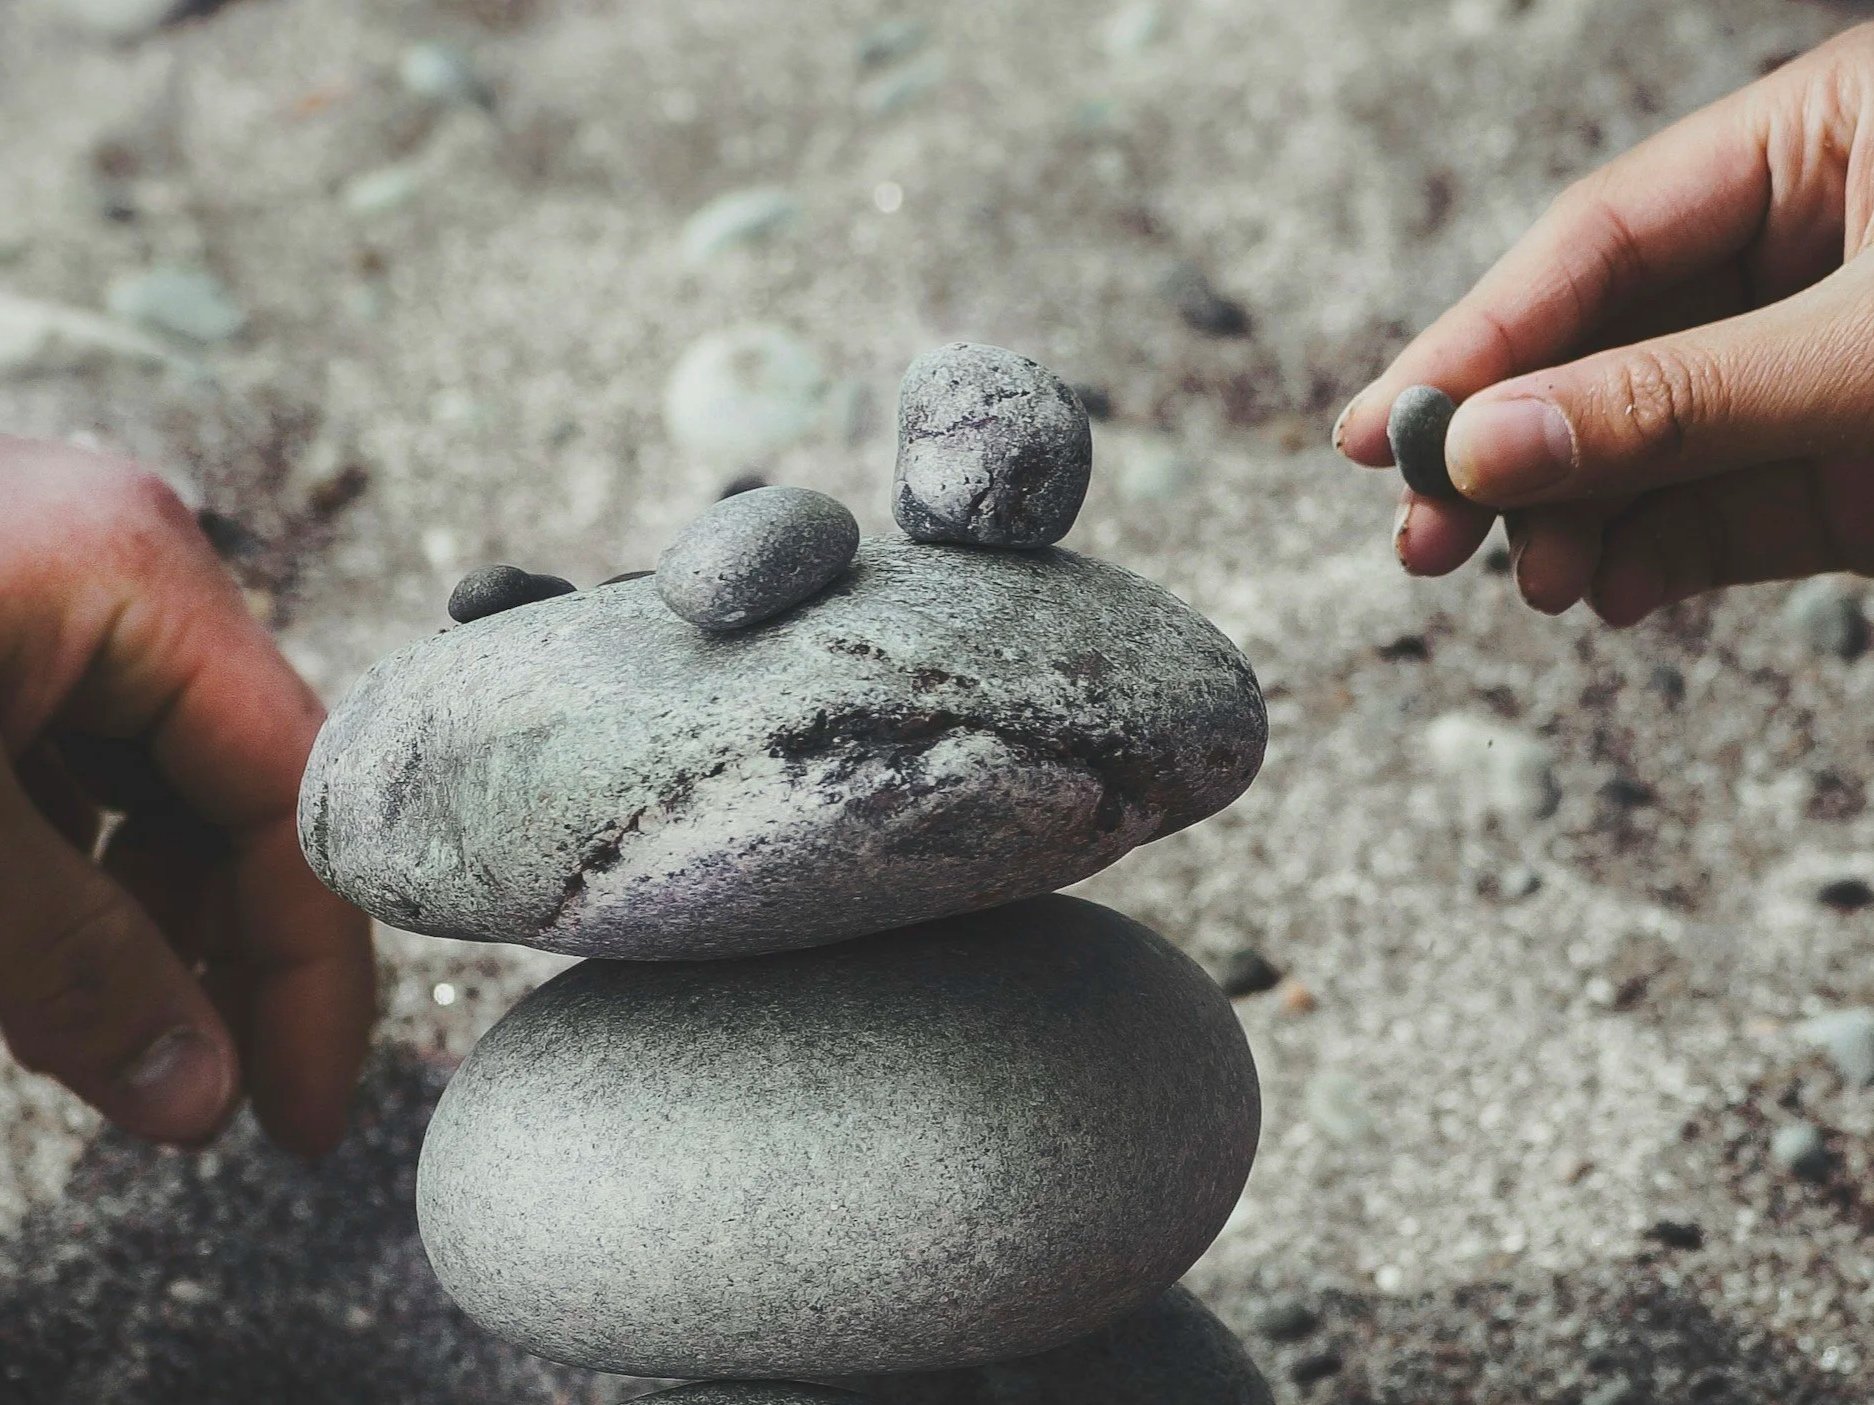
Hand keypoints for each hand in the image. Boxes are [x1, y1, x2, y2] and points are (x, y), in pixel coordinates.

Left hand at [0, 436, 372, 1154]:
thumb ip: (71, 966)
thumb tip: (194, 1099)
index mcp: (140, 573)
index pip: (296, 800)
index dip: (312, 973)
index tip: (297, 1115)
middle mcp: (123, 557)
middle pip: (235, 791)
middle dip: (216, 954)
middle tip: (193, 1097)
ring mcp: (53, 574)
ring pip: (150, 783)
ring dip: (133, 919)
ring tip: (87, 1029)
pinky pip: (72, 753)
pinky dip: (63, 862)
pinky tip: (30, 940)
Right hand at [1335, 24, 1873, 624]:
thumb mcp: (1868, 352)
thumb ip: (1676, 401)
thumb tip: (1480, 448)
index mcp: (1822, 143)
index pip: (1600, 240)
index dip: (1480, 338)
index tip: (1383, 429)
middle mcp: (1807, 255)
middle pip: (1601, 347)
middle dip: (1509, 450)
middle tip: (1422, 535)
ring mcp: (1817, 372)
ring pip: (1648, 446)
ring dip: (1570, 521)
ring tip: (1536, 582)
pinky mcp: (1839, 480)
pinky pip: (1717, 517)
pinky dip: (1651, 560)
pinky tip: (1606, 590)